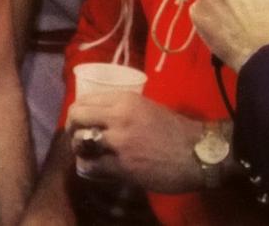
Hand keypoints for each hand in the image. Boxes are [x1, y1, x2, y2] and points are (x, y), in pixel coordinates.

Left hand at [66, 93, 204, 192]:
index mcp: (124, 100)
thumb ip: (122, 109)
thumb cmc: (174, 128)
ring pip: (80, 142)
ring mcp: (119, 143)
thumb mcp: (146, 107)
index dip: (78, 112)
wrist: (196, 152)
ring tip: (87, 154)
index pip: (85, 100)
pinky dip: (89, 168)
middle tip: (78, 137)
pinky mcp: (122, 167)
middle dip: (72, 128)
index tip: (81, 121)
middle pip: (76, 117)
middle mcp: (118, 117)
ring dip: (79, 150)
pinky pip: (91, 167)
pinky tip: (95, 168)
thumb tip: (100, 115)